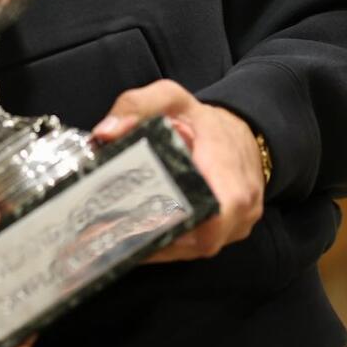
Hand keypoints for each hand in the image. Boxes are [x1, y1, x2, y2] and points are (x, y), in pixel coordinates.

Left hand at [91, 79, 264, 262]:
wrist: (241, 131)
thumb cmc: (202, 120)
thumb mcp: (170, 98)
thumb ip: (136, 107)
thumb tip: (105, 132)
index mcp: (228, 171)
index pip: (216, 214)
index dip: (181, 228)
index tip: (140, 225)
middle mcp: (241, 206)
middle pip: (200, 240)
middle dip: (159, 240)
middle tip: (116, 234)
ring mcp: (239, 224)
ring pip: (197, 247)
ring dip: (163, 246)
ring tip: (122, 239)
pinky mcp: (232, 232)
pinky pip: (201, 244)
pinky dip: (173, 243)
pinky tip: (143, 238)